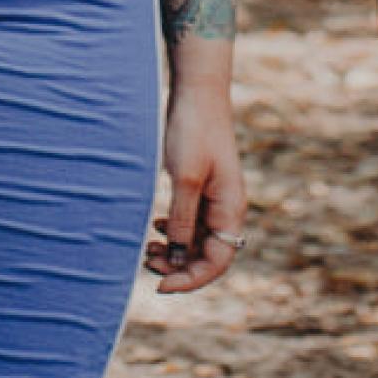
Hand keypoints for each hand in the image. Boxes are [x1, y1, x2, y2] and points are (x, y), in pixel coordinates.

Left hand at [143, 73, 244, 295]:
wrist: (196, 92)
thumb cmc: (193, 131)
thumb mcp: (186, 179)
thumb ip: (183, 220)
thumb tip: (178, 258)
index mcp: (230, 208)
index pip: (217, 261)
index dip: (191, 279)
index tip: (161, 285)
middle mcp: (226, 207)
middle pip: (208, 254)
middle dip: (179, 266)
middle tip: (147, 264)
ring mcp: (214, 197)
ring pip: (197, 239)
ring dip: (175, 250)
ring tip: (147, 250)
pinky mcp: (201, 186)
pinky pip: (191, 221)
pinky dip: (174, 231)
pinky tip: (156, 228)